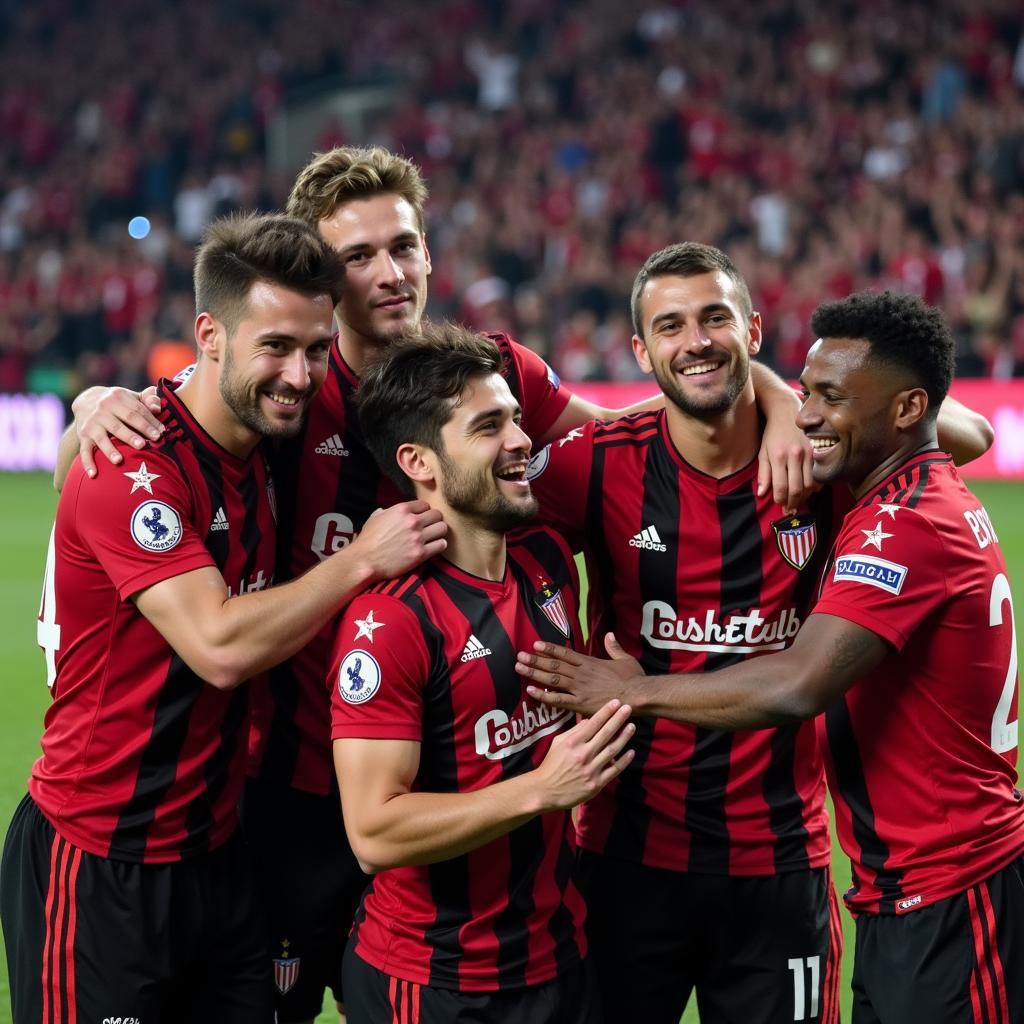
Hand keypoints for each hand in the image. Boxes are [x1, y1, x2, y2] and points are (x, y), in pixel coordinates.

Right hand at [72, 386, 163, 476]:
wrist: (86, 400)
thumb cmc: (119, 403)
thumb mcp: (131, 396)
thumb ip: (148, 400)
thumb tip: (158, 407)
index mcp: (118, 397)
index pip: (136, 411)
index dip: (149, 423)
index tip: (161, 434)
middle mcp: (102, 409)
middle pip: (119, 425)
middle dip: (131, 435)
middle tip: (143, 445)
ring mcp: (92, 424)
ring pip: (102, 438)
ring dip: (110, 450)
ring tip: (119, 460)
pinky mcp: (83, 436)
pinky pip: (85, 451)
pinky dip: (88, 463)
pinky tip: (94, 474)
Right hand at [353, 501, 447, 578]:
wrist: (365, 560)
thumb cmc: (367, 540)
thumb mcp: (375, 518)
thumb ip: (387, 512)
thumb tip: (388, 511)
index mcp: (402, 510)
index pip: (425, 505)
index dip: (424, 512)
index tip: (422, 518)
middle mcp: (412, 521)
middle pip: (437, 515)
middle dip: (434, 521)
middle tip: (430, 527)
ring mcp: (418, 537)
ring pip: (442, 528)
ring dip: (439, 532)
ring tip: (434, 537)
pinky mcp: (421, 553)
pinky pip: (441, 545)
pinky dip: (439, 545)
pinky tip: (434, 547)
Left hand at [516, 632, 642, 716]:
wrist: (638, 696)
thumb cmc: (634, 679)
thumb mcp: (625, 659)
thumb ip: (614, 648)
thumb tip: (609, 635)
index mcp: (590, 662)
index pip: (565, 654)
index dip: (549, 649)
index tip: (535, 644)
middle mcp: (581, 674)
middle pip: (554, 665)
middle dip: (535, 660)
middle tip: (519, 656)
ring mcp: (579, 689)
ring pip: (552, 679)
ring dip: (534, 673)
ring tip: (519, 668)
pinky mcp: (580, 704)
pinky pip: (558, 699)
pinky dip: (544, 695)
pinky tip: (531, 691)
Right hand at [532, 698, 634, 810]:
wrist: (545, 791)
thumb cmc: (551, 764)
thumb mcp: (557, 743)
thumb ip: (574, 731)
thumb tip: (589, 720)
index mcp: (573, 742)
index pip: (593, 723)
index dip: (606, 712)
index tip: (616, 702)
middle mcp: (583, 754)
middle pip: (605, 734)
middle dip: (618, 719)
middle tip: (629, 708)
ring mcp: (591, 770)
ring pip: (612, 750)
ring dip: (624, 737)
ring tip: (632, 726)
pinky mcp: (596, 784)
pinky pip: (614, 770)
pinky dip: (624, 761)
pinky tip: (631, 752)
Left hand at [756, 391, 814, 512]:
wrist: (786, 413)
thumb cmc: (772, 435)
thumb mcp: (763, 453)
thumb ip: (763, 474)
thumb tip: (762, 494)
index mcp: (778, 456)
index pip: (781, 486)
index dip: (781, 500)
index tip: (780, 505)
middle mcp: (795, 455)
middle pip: (797, 488)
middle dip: (793, 503)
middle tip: (789, 510)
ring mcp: (807, 453)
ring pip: (810, 484)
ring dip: (804, 497)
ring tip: (797, 502)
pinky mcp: (816, 452)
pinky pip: (818, 476)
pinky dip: (814, 487)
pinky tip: (808, 491)